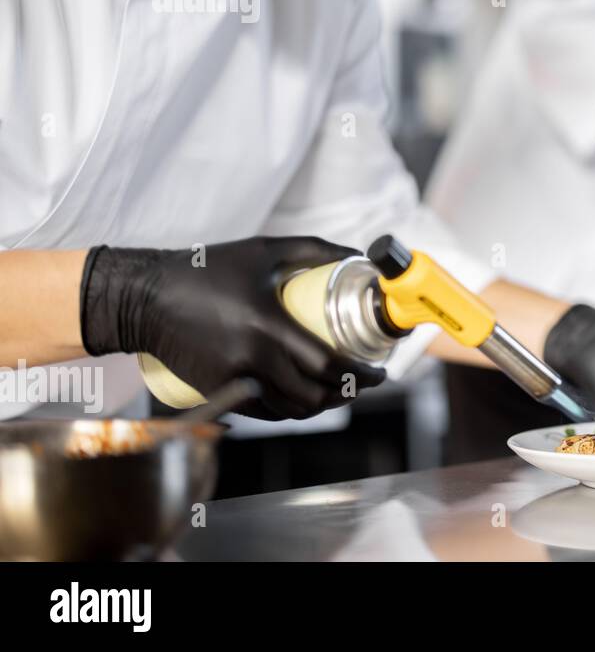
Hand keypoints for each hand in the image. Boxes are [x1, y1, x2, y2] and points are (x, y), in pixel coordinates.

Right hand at [80, 236, 386, 419]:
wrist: (145, 298)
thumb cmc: (209, 270)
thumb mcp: (264, 251)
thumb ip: (313, 250)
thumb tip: (357, 255)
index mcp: (266, 325)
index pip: (327, 364)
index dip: (360, 376)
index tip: (380, 372)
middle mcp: (250, 359)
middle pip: (314, 395)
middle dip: (347, 395)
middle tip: (364, 383)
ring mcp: (232, 381)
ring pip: (290, 410)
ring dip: (321, 407)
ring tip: (339, 392)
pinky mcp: (217, 392)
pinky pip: (263, 413)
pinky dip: (289, 411)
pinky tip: (305, 400)